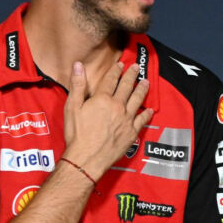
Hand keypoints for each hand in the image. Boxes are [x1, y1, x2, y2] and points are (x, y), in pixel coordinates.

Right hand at [62, 61, 152, 178]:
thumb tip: (79, 65)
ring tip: (146, 82)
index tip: (121, 64)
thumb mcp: (72, 107)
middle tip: (137, 68)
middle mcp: (118, 107)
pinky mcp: (132, 133)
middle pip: (127, 87)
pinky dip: (147, 114)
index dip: (116, 71)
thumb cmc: (77, 133)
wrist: (87, 157)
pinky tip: (150, 110)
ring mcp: (127, 120)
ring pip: (137, 100)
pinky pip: (142, 120)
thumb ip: (77, 85)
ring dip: (142, 90)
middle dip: (132, 76)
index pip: (111, 80)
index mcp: (103, 99)